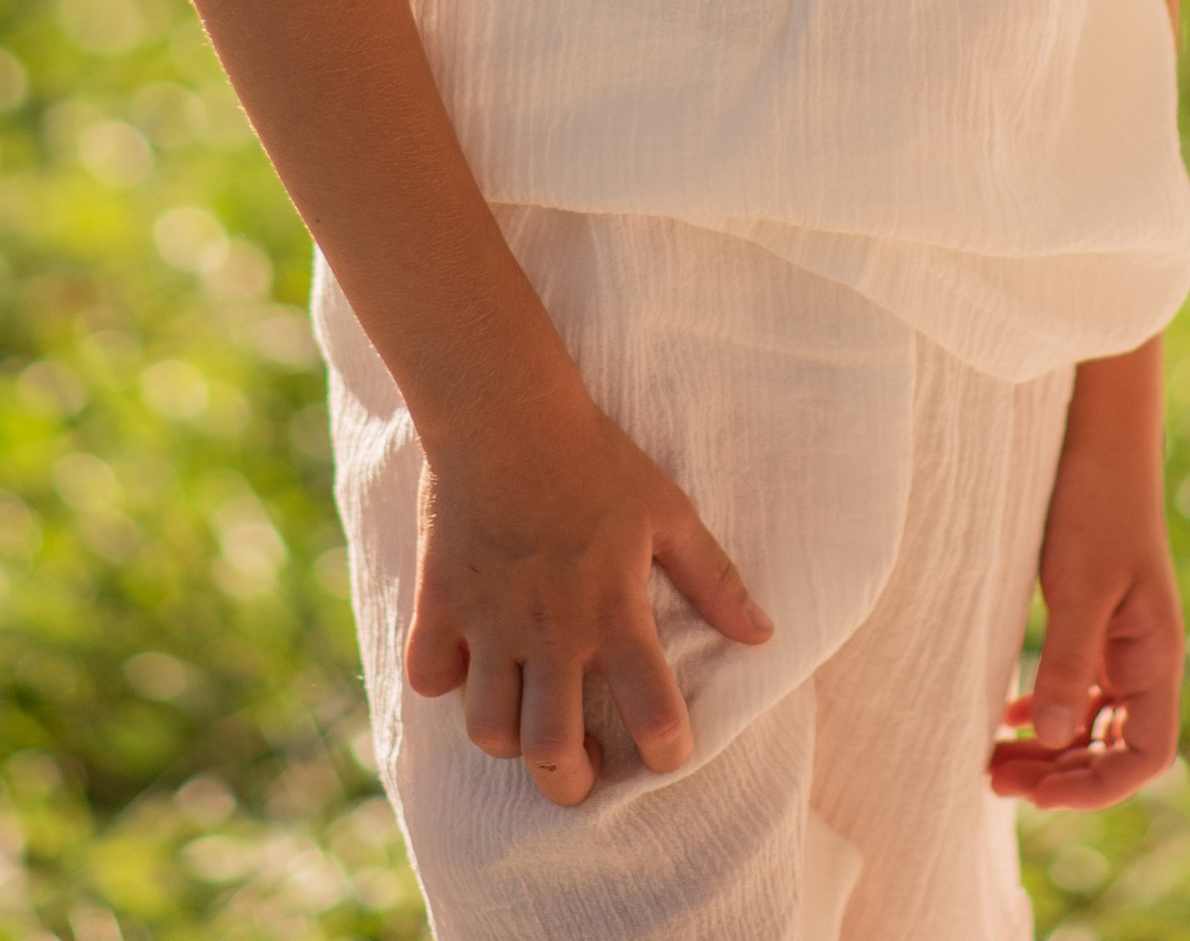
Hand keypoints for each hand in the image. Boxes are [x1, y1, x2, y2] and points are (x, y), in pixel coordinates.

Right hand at [404, 375, 771, 807]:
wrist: (504, 407)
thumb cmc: (594, 456)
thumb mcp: (667, 511)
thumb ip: (714, 579)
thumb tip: (763, 634)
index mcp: (615, 612)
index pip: (655, 718)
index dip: (668, 752)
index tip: (666, 750)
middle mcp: (552, 631)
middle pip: (553, 757)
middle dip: (571, 782)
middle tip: (582, 762)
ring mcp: (490, 620)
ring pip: (488, 731)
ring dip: (509, 737)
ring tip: (526, 713)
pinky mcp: (439, 600)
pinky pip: (427, 675)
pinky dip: (443, 679)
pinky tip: (465, 658)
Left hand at [987, 341, 1181, 811]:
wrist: (1096, 428)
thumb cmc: (1094, 500)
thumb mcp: (1079, 583)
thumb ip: (1069, 661)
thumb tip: (1053, 740)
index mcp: (1156, 654)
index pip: (1146, 754)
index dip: (1099, 787)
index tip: (1041, 795)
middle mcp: (1144, 654)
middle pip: (1114, 746)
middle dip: (1063, 776)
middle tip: (997, 783)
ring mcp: (1120, 636)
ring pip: (1092, 720)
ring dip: (1051, 748)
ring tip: (994, 763)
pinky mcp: (1094, 613)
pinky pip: (1079, 685)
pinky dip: (1048, 709)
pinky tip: (1011, 717)